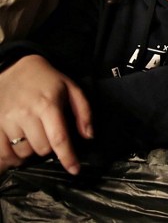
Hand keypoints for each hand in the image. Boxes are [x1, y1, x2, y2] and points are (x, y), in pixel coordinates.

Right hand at [0, 55, 92, 174]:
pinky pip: (2, 153)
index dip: (68, 157)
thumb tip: (88, 136)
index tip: (74, 170)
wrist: (14, 68)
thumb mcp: (71, 88)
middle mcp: (26, 113)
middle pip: (41, 149)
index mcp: (48, 104)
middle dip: (49, 148)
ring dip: (31, 151)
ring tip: (34, 138)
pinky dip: (11, 157)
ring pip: (23, 152)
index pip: (59, 138)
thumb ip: (83, 112)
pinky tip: (18, 151)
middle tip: (49, 136)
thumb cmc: (47, 80)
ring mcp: (6, 120)